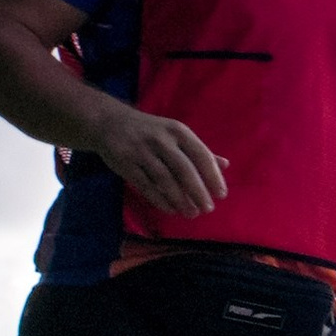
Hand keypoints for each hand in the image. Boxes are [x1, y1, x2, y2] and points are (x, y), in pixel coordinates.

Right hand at [93, 105, 228, 215]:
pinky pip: (145, 186)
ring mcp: (141, 152)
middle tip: (208, 209)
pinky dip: (160, 200)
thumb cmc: (151, 131)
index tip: (221, 194)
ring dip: (180, 199)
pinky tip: (171, 210)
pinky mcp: (125, 164)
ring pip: (164, 180)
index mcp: (178, 131)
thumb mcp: (176, 134)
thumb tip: (225, 165)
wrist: (110, 122)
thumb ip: (199, 150)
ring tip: (191, 213)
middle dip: (198, 191)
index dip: (212, 176)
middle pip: (184, 169)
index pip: (201, 154)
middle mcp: (161, 140)